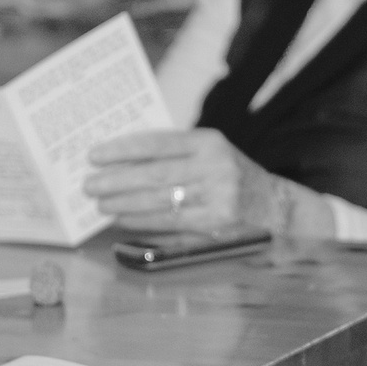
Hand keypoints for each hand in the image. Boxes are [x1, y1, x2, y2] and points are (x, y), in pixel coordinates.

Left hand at [83, 128, 310, 233]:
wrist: (277, 207)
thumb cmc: (233, 177)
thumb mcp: (210, 154)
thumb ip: (174, 154)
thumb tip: (122, 163)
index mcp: (209, 142)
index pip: (158, 143)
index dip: (123, 150)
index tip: (95, 156)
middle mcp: (215, 166)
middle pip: (155, 174)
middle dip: (116, 181)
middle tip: (89, 185)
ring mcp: (218, 196)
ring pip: (160, 201)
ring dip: (125, 204)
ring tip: (101, 205)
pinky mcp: (217, 224)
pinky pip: (171, 223)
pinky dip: (143, 222)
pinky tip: (124, 220)